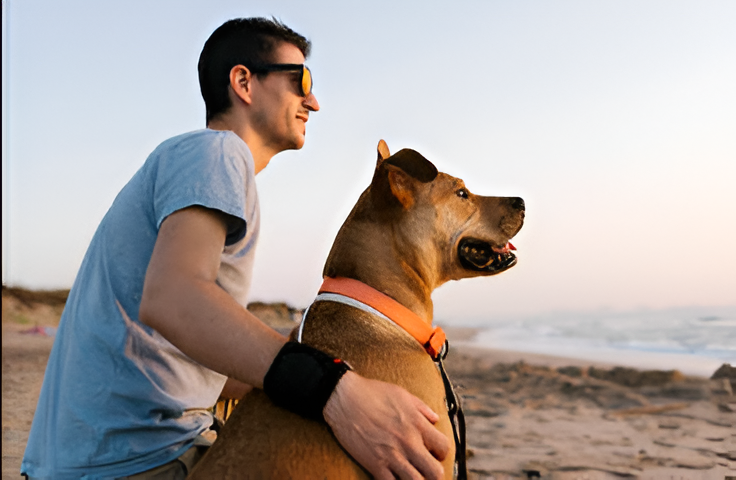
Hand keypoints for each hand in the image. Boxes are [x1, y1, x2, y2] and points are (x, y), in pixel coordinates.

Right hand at [323, 371, 449, 479]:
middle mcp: (408, 442)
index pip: (444, 447)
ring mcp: (392, 455)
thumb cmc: (371, 393)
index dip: (442, 453)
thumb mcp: (402, 394)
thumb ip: (422, 408)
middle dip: (434, 474)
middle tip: (425, 469)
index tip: (434, 453)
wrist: (343, 398)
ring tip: (411, 475)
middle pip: (436, 472)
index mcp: (417, 423)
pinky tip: (393, 477)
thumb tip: (434, 419)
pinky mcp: (374, 464)